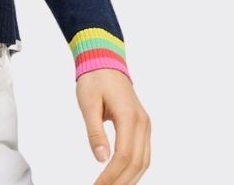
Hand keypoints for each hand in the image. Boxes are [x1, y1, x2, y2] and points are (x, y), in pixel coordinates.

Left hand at [75, 68, 150, 183]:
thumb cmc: (95, 79)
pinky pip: (143, 153)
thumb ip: (95, 132)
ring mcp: (145, 124)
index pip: (124, 155)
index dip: (112, 176)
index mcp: (128, 116)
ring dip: (130, 178)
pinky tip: (122, 177)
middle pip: (137, 162)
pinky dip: (134, 169)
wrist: (105, 61)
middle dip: (121, 181)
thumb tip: (101, 159)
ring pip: (144, 161)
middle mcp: (142, 123)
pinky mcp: (142, 126)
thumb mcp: (88, 103)